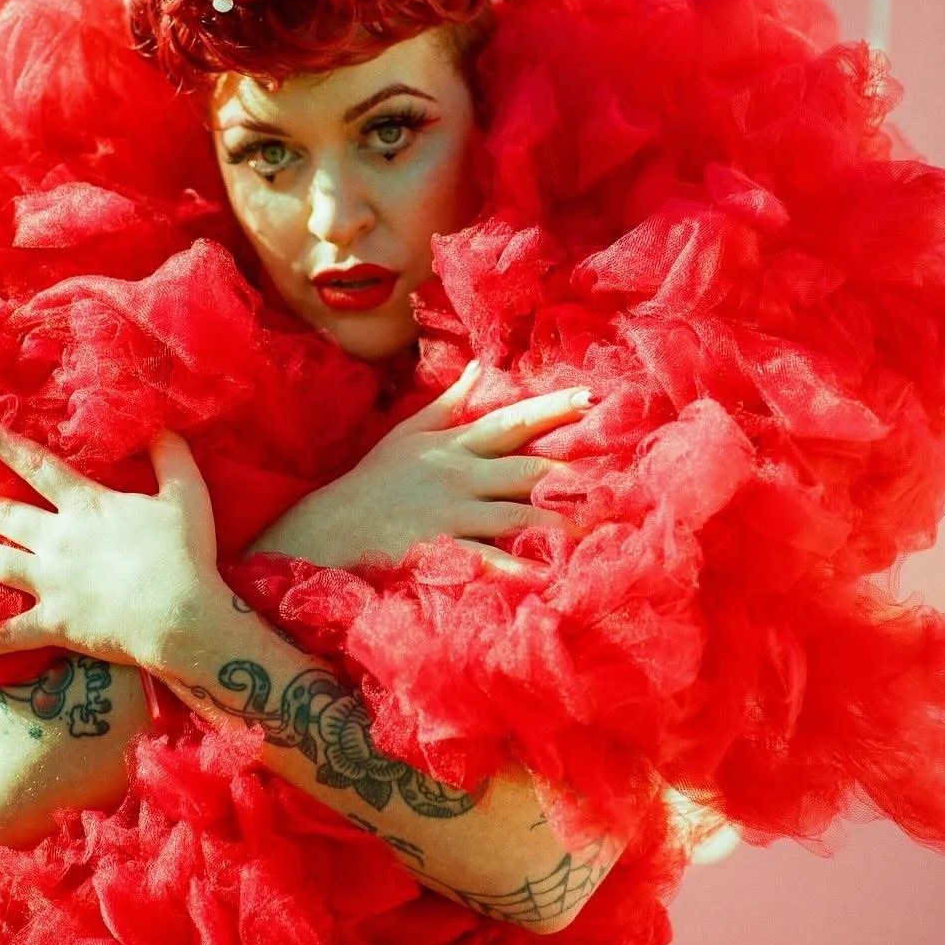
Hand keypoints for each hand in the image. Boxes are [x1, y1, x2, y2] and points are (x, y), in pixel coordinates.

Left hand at [0, 422, 219, 667]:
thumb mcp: (186, 494)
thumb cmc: (185, 554)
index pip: (38, 467)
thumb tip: (159, 425)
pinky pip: (10, 633)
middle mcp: (58, 540)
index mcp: (86, 506)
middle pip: (8, 516)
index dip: (6, 445)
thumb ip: (171, 456)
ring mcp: (51, 583)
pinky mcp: (54, 623)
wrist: (180, 615)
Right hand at [248, 363, 590, 571]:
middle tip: (617, 469)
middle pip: (524, 466)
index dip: (552, 410)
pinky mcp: (439, 549)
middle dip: (570, 466)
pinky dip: (514, 568)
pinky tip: (545, 576)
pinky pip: (485, 559)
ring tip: (596, 527)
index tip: (591, 399)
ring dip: (556, 520)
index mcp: (453, 445)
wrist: (327, 527)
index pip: (511, 421)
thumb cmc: (370, 481)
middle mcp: (458, 474)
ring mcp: (450, 513)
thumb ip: (447, 403)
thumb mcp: (407, 434)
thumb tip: (477, 368)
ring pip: (514, 513)